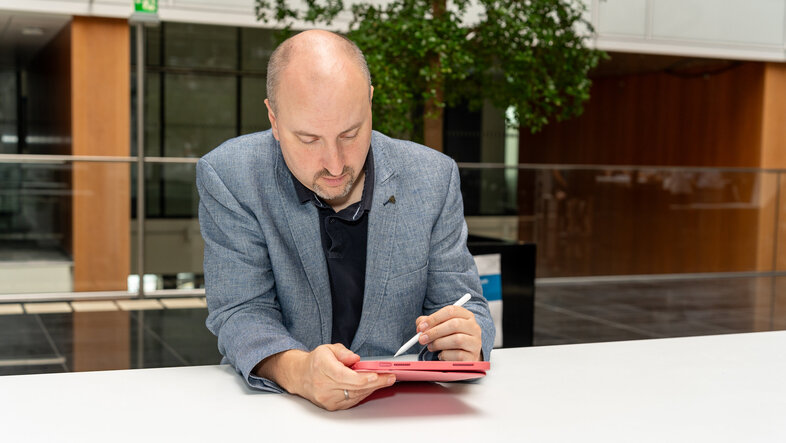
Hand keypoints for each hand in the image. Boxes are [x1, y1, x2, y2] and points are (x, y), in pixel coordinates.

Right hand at [256, 344, 394, 410]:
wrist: (300, 376)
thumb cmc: (316, 361)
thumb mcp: (328, 348)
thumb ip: (343, 352)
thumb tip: (355, 358)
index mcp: (322, 367)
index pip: (344, 376)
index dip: (361, 378)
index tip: (376, 375)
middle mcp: (323, 385)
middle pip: (353, 387)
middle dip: (375, 382)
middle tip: (390, 377)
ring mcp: (327, 398)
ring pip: (355, 395)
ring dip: (372, 388)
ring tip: (385, 380)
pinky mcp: (331, 406)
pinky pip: (352, 400)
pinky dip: (364, 393)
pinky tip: (372, 387)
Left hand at [416, 305, 481, 360]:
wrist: (464, 355)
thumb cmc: (450, 338)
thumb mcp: (440, 327)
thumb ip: (428, 323)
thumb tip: (420, 325)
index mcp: (466, 315)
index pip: (451, 311)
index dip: (434, 318)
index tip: (421, 327)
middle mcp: (474, 327)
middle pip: (454, 325)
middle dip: (434, 332)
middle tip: (421, 339)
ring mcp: (475, 342)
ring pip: (457, 340)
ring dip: (438, 344)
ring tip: (431, 347)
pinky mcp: (472, 356)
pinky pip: (458, 355)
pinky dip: (445, 355)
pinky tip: (441, 355)